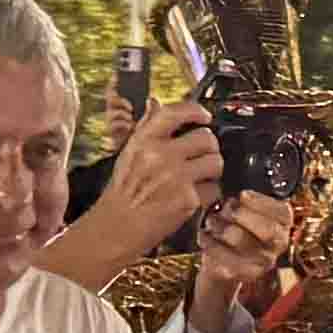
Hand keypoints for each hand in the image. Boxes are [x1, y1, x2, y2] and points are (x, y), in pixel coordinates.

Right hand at [86, 100, 225, 256]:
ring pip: (215, 162)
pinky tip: (193, 198)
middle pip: (206, 137)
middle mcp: (161, 155)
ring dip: (212, 170)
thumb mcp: (128, 154)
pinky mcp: (188, 199)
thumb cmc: (123, 193)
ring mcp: (176, 177)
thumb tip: (156, 103)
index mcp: (144, 140)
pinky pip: (213, 189)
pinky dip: (208, 195)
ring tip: (200, 177)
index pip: (176, 112)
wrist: (117, 228)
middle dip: (209, 147)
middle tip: (202, 156)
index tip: (204, 117)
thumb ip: (146, 128)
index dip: (196, 111)